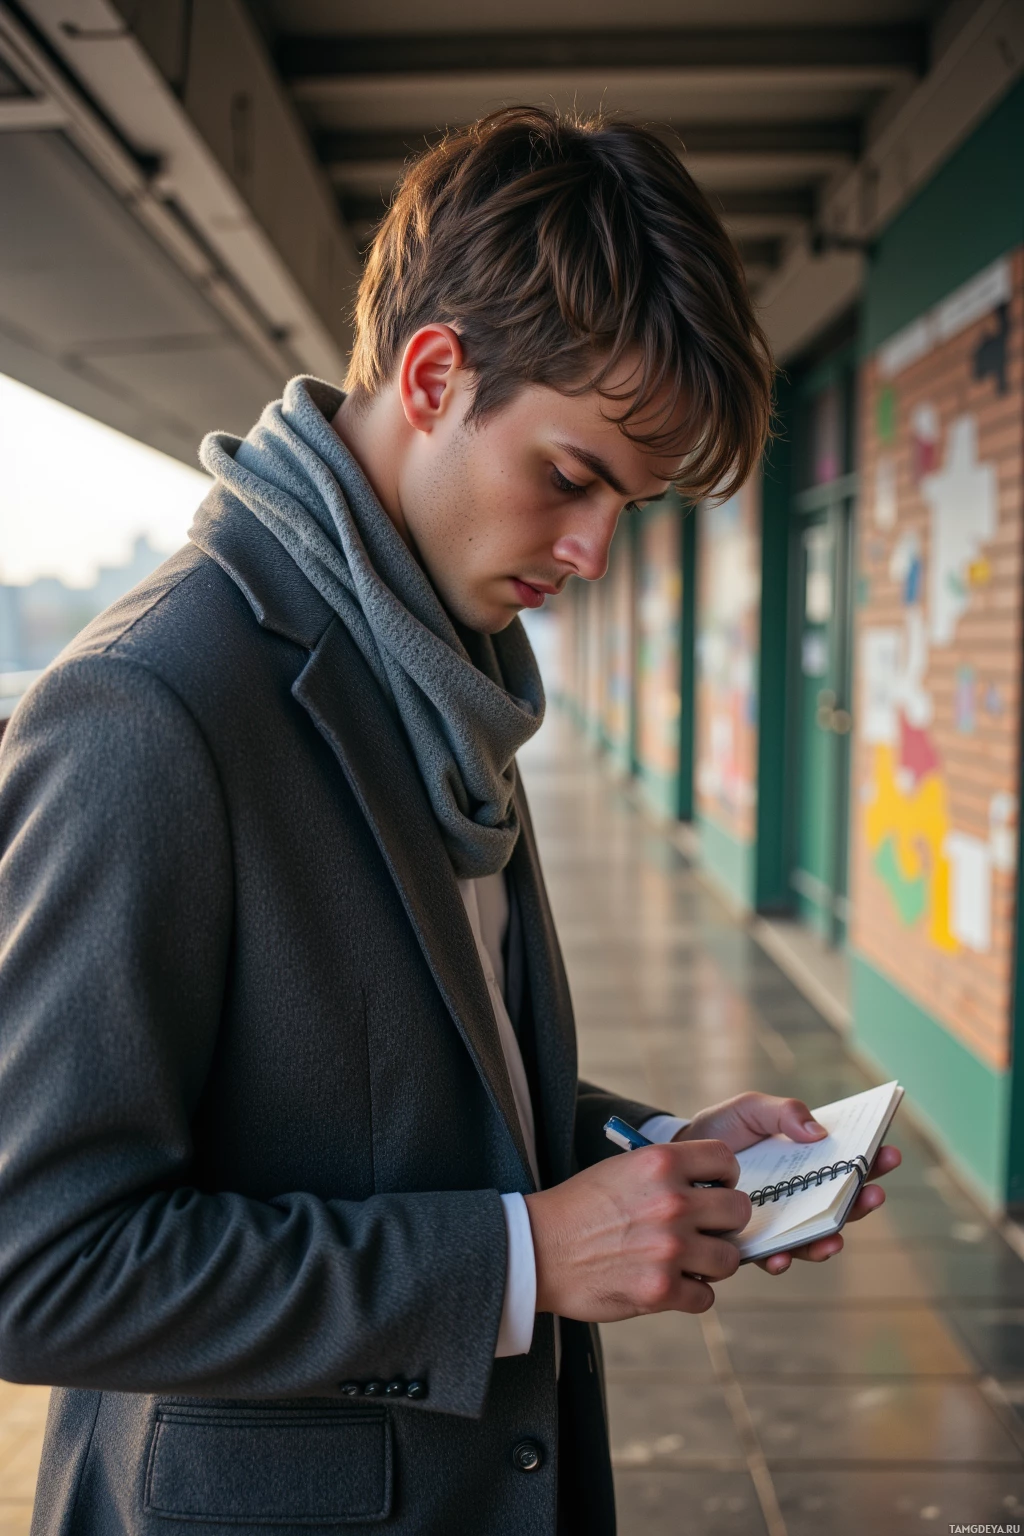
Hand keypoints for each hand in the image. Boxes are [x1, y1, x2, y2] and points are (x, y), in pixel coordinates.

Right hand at [524, 1139, 751, 1320]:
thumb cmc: (579, 1207)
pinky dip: (691, 1294)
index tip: (714, 1188)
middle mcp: (672, 1202)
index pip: (726, 1159)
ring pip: (729, 1258)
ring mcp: (669, 1249)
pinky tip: (669, 1284)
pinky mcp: (661, 1290)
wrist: (538, 1250)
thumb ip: (667, 1173)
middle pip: (738, 1211)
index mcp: (661, 1163)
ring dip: (712, 1262)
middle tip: (705, 1229)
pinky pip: (705, 1296)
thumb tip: (710, 1187)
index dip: (726, 1176)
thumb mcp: (622, 1168)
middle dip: (725, 1222)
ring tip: (687, 1260)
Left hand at [673, 1092, 900, 1274]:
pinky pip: (772, 1257)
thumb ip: (783, 1113)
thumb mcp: (750, 1109)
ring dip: (828, 1239)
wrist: (676, 1158)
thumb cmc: (719, 1131)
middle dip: (862, 1201)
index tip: (889, 1153)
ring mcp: (778, 1221)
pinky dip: (780, 1259)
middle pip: (841, 1203)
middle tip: (875, 1194)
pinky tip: (780, 1258)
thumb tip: (819, 1132)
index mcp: (805, 1160)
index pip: (847, 1163)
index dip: (872, 1161)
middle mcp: (799, 1195)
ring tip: (834, 1237)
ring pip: (813, 1236)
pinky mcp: (752, 1243)